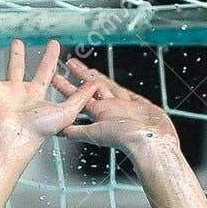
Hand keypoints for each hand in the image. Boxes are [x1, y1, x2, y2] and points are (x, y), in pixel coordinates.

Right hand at [0, 39, 98, 146]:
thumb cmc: (40, 129)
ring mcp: (0, 91)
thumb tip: (99, 83)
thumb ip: (81, 96)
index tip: (55, 43)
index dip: (51, 57)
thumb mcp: (67, 111)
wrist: (15, 136)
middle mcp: (17, 91)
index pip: (46, 71)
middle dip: (17, 55)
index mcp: (36, 94)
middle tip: (17, 41)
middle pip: (17, 68)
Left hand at [51, 56, 178, 153]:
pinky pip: (126, 93)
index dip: (65, 86)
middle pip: (91, 88)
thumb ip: (78, 131)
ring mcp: (125, 107)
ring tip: (86, 68)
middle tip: (69, 63)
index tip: (55, 76)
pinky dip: (118, 88)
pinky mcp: (140, 106)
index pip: (77, 96)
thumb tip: (57, 132)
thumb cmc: (126, 140)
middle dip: (80, 75)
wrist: (152, 144)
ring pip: (108, 87)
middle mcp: (110, 109)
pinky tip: (113, 83)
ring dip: (96, 77)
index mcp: (98, 113)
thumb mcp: (96, 134)